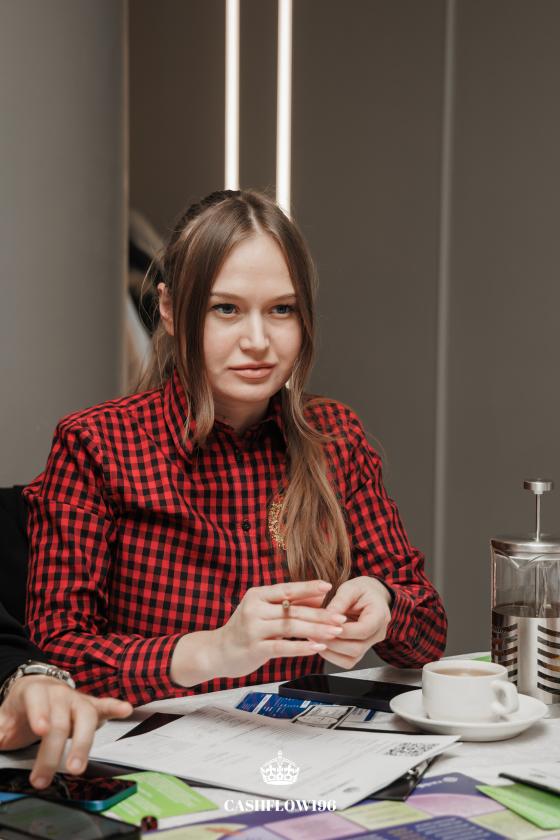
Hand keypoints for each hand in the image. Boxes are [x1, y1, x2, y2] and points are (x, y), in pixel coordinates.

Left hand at [0, 676, 131, 788]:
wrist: (37, 689)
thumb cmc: (21, 707)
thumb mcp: (3, 718)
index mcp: (34, 691)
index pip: (37, 699)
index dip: (40, 713)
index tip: (41, 730)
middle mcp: (59, 693)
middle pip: (60, 720)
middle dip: (52, 751)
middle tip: (44, 777)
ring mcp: (77, 700)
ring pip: (85, 717)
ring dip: (82, 743)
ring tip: (76, 767)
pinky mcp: (90, 706)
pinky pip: (105, 705)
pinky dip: (115, 707)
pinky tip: (126, 710)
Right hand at [170, 579, 347, 684]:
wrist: (217, 651)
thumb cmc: (245, 630)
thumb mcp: (262, 611)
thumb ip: (287, 604)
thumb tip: (318, 596)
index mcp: (257, 595)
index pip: (287, 589)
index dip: (308, 587)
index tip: (328, 587)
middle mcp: (254, 609)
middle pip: (293, 609)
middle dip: (321, 614)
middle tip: (341, 617)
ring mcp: (253, 629)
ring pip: (291, 627)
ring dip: (316, 629)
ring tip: (335, 632)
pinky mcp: (254, 649)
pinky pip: (283, 646)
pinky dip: (302, 646)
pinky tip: (317, 647)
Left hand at [320, 576, 391, 668]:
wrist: (371, 596)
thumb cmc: (362, 590)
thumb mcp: (350, 588)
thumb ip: (340, 601)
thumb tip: (327, 616)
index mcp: (379, 615)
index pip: (364, 630)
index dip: (345, 630)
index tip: (327, 624)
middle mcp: (378, 634)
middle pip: (357, 648)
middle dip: (333, 642)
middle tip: (315, 632)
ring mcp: (369, 644)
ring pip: (351, 659)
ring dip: (330, 651)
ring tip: (314, 638)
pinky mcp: (360, 650)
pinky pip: (347, 661)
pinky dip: (332, 655)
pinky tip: (321, 643)